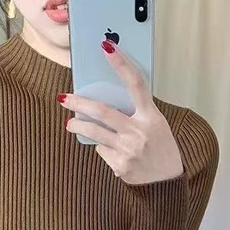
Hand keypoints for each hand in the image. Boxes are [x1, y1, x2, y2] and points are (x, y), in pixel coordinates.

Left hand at [58, 40, 183, 184]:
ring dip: (77, 125)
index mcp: (151, 117)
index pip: (136, 84)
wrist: (166, 183)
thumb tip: (105, 99)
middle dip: (79, 103)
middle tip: (64, 98)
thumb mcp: (156, 125)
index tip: (106, 47)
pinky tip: (112, 151)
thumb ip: (136, 112)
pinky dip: (102, 147)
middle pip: (103, 112)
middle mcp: (139, 132)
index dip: (121, 64)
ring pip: (95, 133)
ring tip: (69, 123)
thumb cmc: (160, 148)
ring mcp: (128, 150)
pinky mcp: (120, 165)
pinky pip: (102, 151)